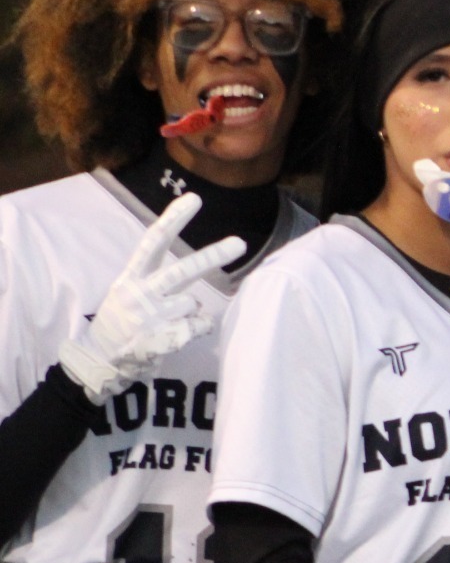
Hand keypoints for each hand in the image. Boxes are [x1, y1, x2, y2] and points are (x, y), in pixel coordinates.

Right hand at [57, 192, 242, 403]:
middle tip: (240, 242)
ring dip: (190, 311)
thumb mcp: (126, 292)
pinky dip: (196, 328)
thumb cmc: (120, 323)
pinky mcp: (161, 341)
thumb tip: (197, 260)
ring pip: (193, 303)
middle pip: (181, 271)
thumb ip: (155, 275)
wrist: (97, 363)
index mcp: (130, 278)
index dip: (174, 220)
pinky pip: (198, 326)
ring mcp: (150, 319)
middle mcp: (140, 294)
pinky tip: (176, 335)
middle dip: (212, 256)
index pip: (153, 242)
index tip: (194, 199)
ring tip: (168, 321)